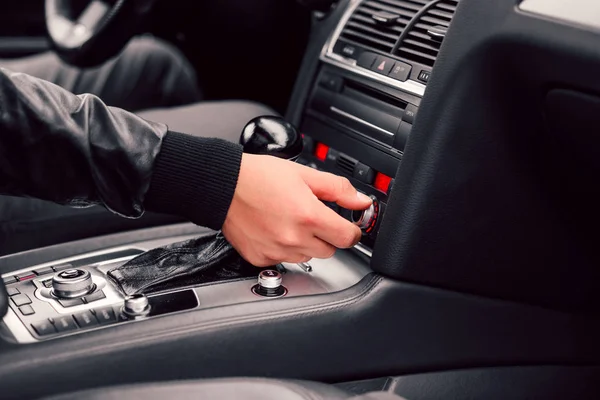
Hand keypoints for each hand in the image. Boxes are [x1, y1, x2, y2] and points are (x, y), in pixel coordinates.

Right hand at [222, 154, 372, 265]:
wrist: (223, 186)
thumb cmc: (258, 177)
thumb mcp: (304, 174)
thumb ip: (337, 189)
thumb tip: (360, 201)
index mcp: (309, 216)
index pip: (347, 238)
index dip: (351, 230)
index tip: (347, 226)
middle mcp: (294, 238)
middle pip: (330, 250)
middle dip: (327, 235)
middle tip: (312, 217)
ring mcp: (276, 251)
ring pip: (307, 256)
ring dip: (306, 243)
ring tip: (289, 221)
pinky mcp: (261, 258)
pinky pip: (283, 260)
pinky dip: (284, 248)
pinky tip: (274, 229)